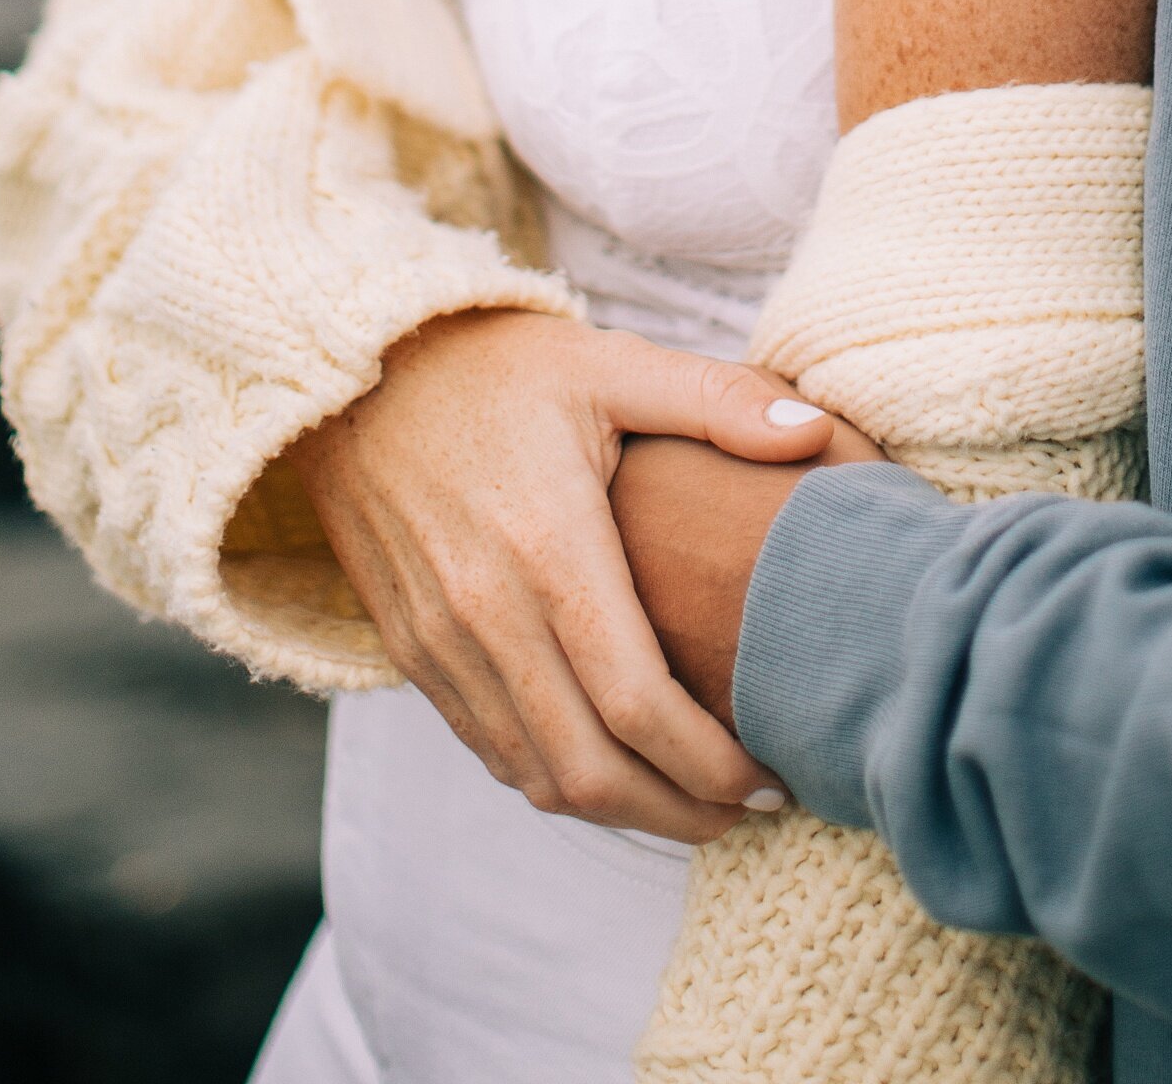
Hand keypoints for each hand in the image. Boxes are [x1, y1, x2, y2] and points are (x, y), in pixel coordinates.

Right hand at [289, 308, 835, 837]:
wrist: (356, 373)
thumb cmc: (497, 365)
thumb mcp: (610, 360)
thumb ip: (716, 399)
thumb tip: (815, 435)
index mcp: (548, 546)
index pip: (637, 704)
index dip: (710, 763)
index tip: (772, 777)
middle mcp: (486, 612)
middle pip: (592, 770)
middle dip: (680, 811)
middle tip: (749, 808)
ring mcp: (440, 643)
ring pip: (539, 777)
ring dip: (623, 812)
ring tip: (695, 801)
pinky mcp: (412, 654)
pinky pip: (490, 751)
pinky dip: (557, 779)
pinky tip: (613, 765)